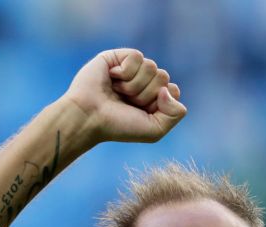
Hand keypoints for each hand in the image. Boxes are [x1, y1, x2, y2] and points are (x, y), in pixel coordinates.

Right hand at [63, 48, 186, 143]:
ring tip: (118, 92)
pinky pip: (137, 56)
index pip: (173, 90)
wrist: (90, 117)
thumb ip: (175, 113)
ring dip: (134, 85)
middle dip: (146, 94)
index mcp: (153, 98)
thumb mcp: (155, 130)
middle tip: (127, 102)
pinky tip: (112, 78)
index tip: (142, 112)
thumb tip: (168, 88)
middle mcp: (143, 82)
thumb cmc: (119, 126)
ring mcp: (131, 69)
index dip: (160, 102)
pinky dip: (125, 72)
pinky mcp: (117, 57)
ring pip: (151, 66)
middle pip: (163, 77)